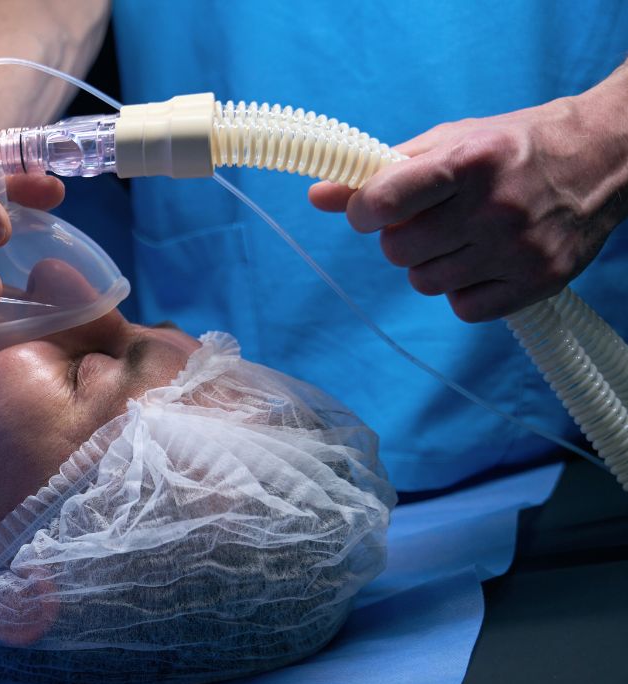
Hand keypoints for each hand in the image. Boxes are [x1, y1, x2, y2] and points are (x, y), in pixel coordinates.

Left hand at [308, 85, 627, 322]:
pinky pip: (463, 309)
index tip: (372, 210)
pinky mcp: (536, 283)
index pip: (384, 202)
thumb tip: (317, 194)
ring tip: (462, 238)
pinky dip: (464, 291)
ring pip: (426, 283)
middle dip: (401, 240)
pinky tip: (485, 262)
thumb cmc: (510, 149)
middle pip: (398, 252)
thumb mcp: (449, 142)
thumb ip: (382, 172)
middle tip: (429, 221)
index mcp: (470, 160)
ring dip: (431, 265)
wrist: (602, 159)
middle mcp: (495, 206)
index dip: (365, 212)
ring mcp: (517, 249)